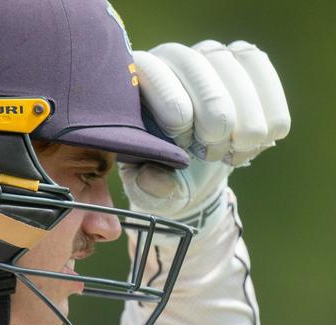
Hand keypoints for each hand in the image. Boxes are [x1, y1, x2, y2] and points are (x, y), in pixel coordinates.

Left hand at [120, 40, 290, 229]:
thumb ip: (147, 188)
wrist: (194, 172)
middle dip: (213, 119)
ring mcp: (210, 55)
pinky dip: (269, 116)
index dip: (173, 106)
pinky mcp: (245, 61)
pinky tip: (255, 142)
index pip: (152, 71)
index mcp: (134, 81)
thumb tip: (153, 177)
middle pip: (199, 66)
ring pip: (237, 69)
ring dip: (244, 122)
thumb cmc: (162, 174)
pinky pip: (266, 76)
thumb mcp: (148, 190)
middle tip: (210, 155)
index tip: (182, 142)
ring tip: (231, 153)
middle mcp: (172, 57)